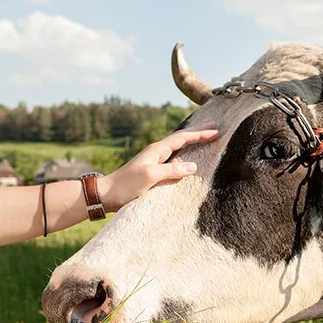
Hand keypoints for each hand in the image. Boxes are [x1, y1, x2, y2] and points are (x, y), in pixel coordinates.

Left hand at [98, 123, 218, 211]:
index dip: (199, 134)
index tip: (216, 130)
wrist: (106, 195)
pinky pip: (174, 160)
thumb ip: (171, 170)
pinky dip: (185, 156)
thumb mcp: (150, 176)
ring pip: (178, 149)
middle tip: (215, 127)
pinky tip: (189, 160)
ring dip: (192, 143)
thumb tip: (193, 166)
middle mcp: (156, 153)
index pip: (182, 138)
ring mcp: (154, 162)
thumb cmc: (126, 185)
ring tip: (206, 140)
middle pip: (181, 139)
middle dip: (198, 133)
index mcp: (156, 150)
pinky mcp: (153, 172)